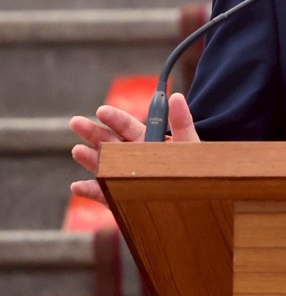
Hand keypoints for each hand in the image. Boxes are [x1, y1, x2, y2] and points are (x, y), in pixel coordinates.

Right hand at [69, 93, 198, 204]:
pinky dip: (91, 191)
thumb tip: (176, 96)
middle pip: (110, 143)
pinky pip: (105, 194)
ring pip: (104, 166)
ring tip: (77, 151)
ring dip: (90, 159)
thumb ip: (182, 121)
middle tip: (75, 122)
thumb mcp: (189, 144)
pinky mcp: (123, 199)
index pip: (128, 126)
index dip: (114, 118)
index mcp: (149, 141)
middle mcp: (134, 158)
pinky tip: (77, 187)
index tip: (101, 110)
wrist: (199, 199)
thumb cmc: (196, 169)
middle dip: (93, 133)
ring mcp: (126, 178)